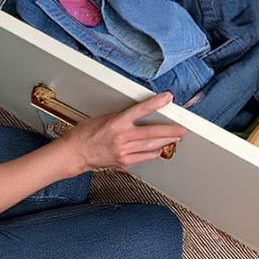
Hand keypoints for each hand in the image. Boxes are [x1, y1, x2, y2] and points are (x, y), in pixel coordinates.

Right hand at [59, 93, 186, 173]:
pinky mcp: (124, 161)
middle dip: (171, 130)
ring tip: (176, 137)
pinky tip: (160, 149)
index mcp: (117, 123)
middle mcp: (122, 138)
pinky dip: (154, 153)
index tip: (167, 98)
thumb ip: (124, 117)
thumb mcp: (105, 118)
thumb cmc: (85, 134)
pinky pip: (144, 157)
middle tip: (183, 128)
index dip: (156, 103)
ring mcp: (124, 151)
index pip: (141, 110)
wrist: (75, 154)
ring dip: (166, 141)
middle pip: (153, 132)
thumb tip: (140, 113)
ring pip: (152, 146)